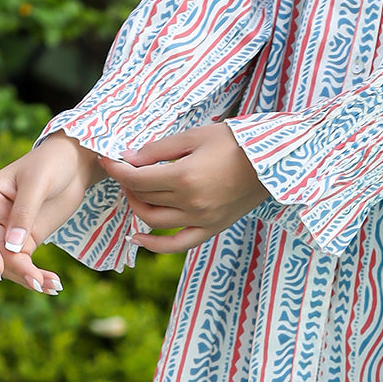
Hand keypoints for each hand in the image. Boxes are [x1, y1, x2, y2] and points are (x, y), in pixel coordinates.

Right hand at [0, 132, 105, 292]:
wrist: (75, 163)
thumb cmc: (53, 163)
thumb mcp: (39, 182)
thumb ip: (25, 212)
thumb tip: (12, 247)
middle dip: (14, 269)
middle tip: (38, 282)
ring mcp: (9, 231)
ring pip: (9, 262)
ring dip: (27, 277)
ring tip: (53, 286)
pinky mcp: (26, 240)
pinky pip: (24, 263)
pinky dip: (37, 274)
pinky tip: (53, 284)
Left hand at [100, 123, 270, 253]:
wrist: (273, 161)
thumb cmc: (236, 141)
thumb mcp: (196, 136)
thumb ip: (159, 149)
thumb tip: (128, 158)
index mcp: (185, 176)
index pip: (137, 178)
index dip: (118, 169)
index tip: (108, 159)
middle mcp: (190, 202)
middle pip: (144, 197)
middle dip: (128, 182)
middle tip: (126, 169)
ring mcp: (201, 220)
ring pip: (154, 221)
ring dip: (137, 206)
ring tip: (135, 191)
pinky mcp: (211, 228)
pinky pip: (176, 245)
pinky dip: (153, 245)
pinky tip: (137, 236)